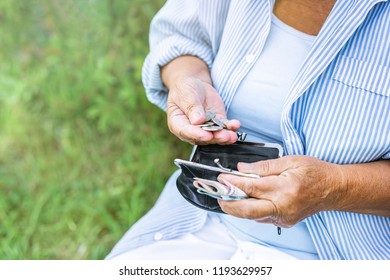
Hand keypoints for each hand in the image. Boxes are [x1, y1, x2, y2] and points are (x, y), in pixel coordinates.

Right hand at [166, 76, 239, 144]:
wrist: (194, 84)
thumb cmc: (184, 89)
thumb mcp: (185, 94)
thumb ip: (191, 107)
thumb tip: (198, 121)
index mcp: (178, 124)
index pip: (187, 132)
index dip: (197, 135)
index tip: (206, 136)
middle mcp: (192, 129)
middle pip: (203, 137)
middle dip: (214, 138)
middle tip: (223, 136)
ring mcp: (206, 127)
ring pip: (215, 135)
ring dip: (224, 136)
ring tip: (232, 136)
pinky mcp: (217, 122)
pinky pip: (224, 127)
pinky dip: (231, 127)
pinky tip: (235, 125)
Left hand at [217, 155, 342, 226]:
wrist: (333, 189)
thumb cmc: (315, 172)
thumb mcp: (290, 160)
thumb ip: (264, 166)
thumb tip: (242, 169)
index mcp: (285, 188)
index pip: (251, 187)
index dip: (233, 183)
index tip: (221, 177)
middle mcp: (283, 207)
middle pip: (247, 210)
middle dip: (228, 203)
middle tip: (217, 195)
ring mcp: (284, 217)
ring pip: (252, 216)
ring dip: (236, 207)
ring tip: (226, 196)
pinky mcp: (284, 222)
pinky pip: (260, 217)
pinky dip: (249, 210)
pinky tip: (243, 201)